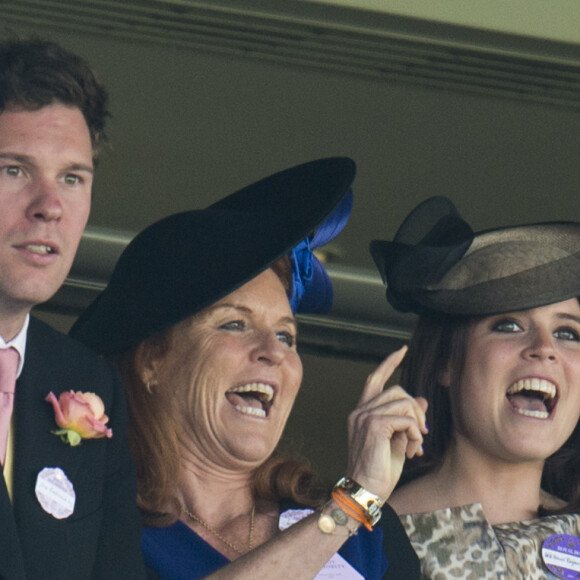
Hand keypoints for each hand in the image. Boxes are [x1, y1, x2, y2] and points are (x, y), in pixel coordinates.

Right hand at [346, 346, 427, 500]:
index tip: (402, 350)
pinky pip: (405, 418)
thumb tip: (422, 399)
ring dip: (417, 425)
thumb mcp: (398, 441)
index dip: (389, 363)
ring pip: (404, 403)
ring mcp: (364, 416)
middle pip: (398, 391)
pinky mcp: (373, 425)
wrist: (364, 491)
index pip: (375, 379)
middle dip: (417, 409)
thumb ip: (407, 419)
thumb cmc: (379, 471)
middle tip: (422, 434)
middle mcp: (360, 411)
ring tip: (416, 446)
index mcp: (363, 413)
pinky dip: (415, 433)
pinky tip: (413, 450)